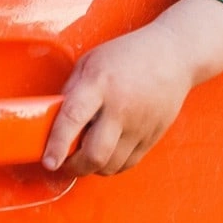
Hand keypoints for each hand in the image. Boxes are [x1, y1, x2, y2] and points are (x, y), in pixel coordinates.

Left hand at [41, 0, 222, 175]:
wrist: (174, 54)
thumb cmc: (129, 54)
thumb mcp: (91, 61)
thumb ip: (72, 90)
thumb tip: (55, 120)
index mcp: (100, 83)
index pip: (73, 119)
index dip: (58, 145)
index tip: (49, 161)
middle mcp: (120, 107)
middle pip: (95, 154)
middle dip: (74, 167)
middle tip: (64, 163)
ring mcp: (140, 124)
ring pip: (111, 165)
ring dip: (93, 168)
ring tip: (85, 155)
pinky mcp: (153, 135)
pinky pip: (128, 163)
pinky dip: (113, 165)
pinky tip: (107, 153)